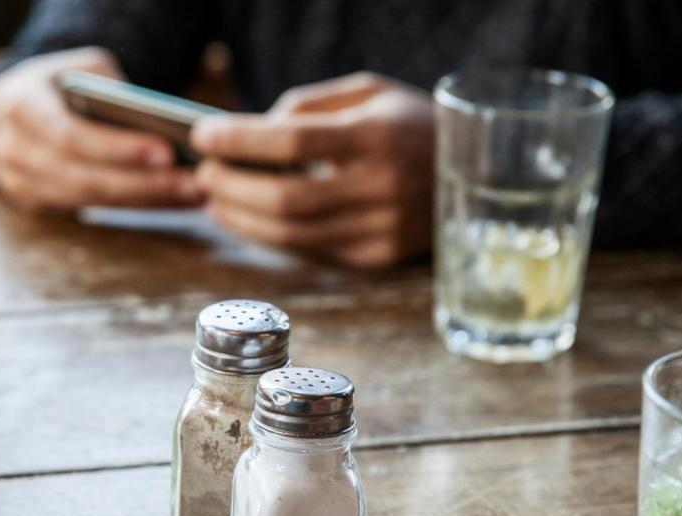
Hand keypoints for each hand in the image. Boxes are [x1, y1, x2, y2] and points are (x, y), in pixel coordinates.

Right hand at [0, 47, 200, 213]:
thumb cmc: (50, 87)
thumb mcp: (73, 68)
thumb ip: (106, 84)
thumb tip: (153, 118)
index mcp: (20, 107)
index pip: (71, 135)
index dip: (118, 148)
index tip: (166, 151)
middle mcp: (14, 151)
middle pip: (84, 180)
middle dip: (143, 184)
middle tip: (193, 183)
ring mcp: (20, 184)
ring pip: (90, 201)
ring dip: (145, 200)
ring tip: (191, 193)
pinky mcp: (35, 205)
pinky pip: (90, 211)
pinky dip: (132, 205)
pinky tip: (169, 199)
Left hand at [192, 72, 433, 266]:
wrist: (478, 170)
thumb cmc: (410, 123)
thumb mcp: (367, 92)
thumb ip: (307, 108)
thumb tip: (248, 133)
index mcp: (378, 135)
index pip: (293, 141)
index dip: (240, 140)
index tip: (203, 135)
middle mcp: (383, 187)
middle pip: (286, 197)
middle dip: (232, 187)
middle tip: (203, 173)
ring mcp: (382, 228)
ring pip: (292, 234)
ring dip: (241, 218)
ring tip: (214, 198)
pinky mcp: (378, 257)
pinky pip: (310, 251)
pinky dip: (270, 236)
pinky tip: (248, 218)